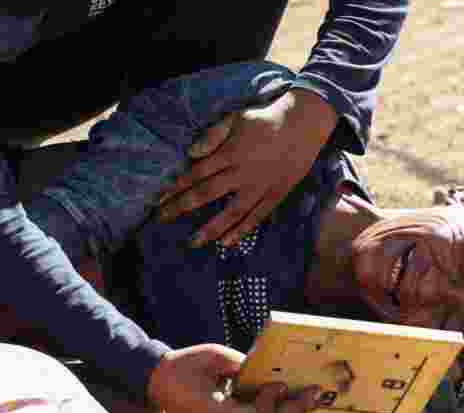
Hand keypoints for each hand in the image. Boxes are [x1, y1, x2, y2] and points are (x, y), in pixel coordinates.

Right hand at [148, 344, 321, 412]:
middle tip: (315, 395)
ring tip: (308, 398)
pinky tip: (288, 400)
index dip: (275, 403)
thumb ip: (242, 365)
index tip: (280, 384)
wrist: (157, 381)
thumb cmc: (184, 365)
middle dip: (294, 411)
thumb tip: (269, 370)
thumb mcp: (214, 357)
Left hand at [157, 89, 338, 247]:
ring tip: (194, 242)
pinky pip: (257, 217)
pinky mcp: (276, 195)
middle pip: (207, 193)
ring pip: (231, 212)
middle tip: (162, 220)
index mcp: (230, 153)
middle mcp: (242, 173)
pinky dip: (241, 230)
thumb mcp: (237, 119)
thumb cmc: (266, 119)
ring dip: (211, 228)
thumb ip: (213, 135)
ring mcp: (260, 186)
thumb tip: (191, 154)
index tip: (159, 199)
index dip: (176, 187)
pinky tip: (226, 242)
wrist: (304, 125)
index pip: (196, 173)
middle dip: (182, 207)